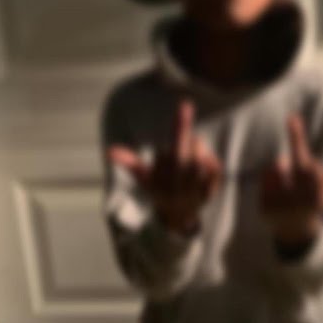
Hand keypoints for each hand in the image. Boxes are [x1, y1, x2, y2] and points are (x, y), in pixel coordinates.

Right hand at [107, 100, 221, 234]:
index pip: (164, 155)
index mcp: (158, 183)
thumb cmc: (160, 190)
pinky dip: (211, 158)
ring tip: (193, 144)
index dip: (171, 138)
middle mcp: (175, 188)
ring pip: (199, 159)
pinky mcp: (211, 191)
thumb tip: (108, 151)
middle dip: (182, 130)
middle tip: (185, 105)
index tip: (183, 108)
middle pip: (180, 155)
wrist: (179, 218)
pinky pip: (214, 168)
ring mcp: (193, 190)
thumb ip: (129, 162)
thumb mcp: (143, 178)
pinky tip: (204, 157)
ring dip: (197, 146)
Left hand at [261, 115, 322, 244]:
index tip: (297, 123)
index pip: (314, 169)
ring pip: (279, 165)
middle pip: (298, 164)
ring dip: (284, 165)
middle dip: (297, 143)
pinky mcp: (264, 206)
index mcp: (318, 197)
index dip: (312, 161)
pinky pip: (265, 175)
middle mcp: (301, 202)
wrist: (293, 229)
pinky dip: (271, 175)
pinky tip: (276, 186)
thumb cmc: (315, 201)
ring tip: (289, 179)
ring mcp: (281, 205)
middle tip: (292, 118)